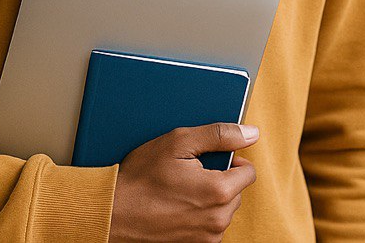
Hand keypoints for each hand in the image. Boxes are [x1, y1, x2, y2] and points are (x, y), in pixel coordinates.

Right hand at [109, 123, 258, 241]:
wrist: (113, 213)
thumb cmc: (141, 178)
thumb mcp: (178, 142)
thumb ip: (219, 135)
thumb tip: (251, 133)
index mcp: (219, 192)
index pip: (249, 172)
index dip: (231, 160)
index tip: (211, 159)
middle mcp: (218, 220)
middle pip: (236, 191)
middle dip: (219, 179)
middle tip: (189, 173)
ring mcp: (207, 237)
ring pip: (223, 209)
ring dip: (209, 198)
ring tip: (179, 190)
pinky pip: (209, 225)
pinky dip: (198, 214)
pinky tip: (176, 206)